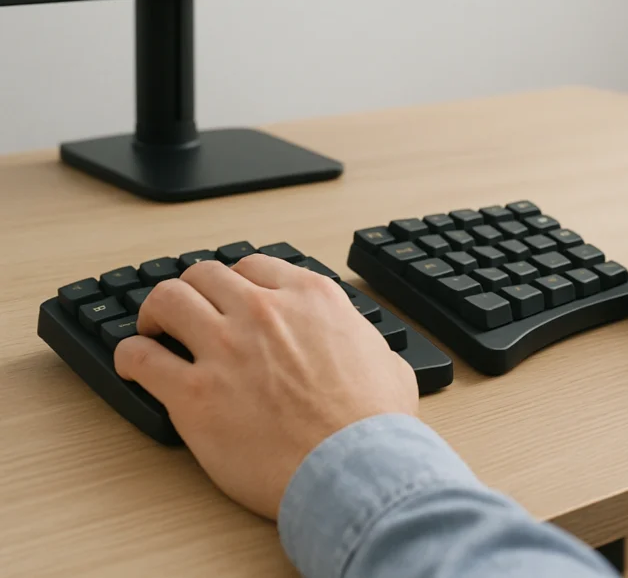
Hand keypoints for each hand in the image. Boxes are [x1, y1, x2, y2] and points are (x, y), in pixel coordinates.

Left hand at [113, 255, 417, 518]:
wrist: (355, 470)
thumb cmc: (374, 426)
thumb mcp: (388, 363)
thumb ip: (364, 342)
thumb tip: (367, 348)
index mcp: (311, 299)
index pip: (256, 266)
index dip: (238, 282)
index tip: (230, 299)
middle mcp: (264, 312)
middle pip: (205, 274)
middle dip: (194, 291)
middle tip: (188, 314)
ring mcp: (225, 348)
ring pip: (168, 299)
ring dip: (156, 312)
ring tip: (154, 331)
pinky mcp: (194, 393)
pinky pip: (141, 357)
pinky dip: (130, 356)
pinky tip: (133, 365)